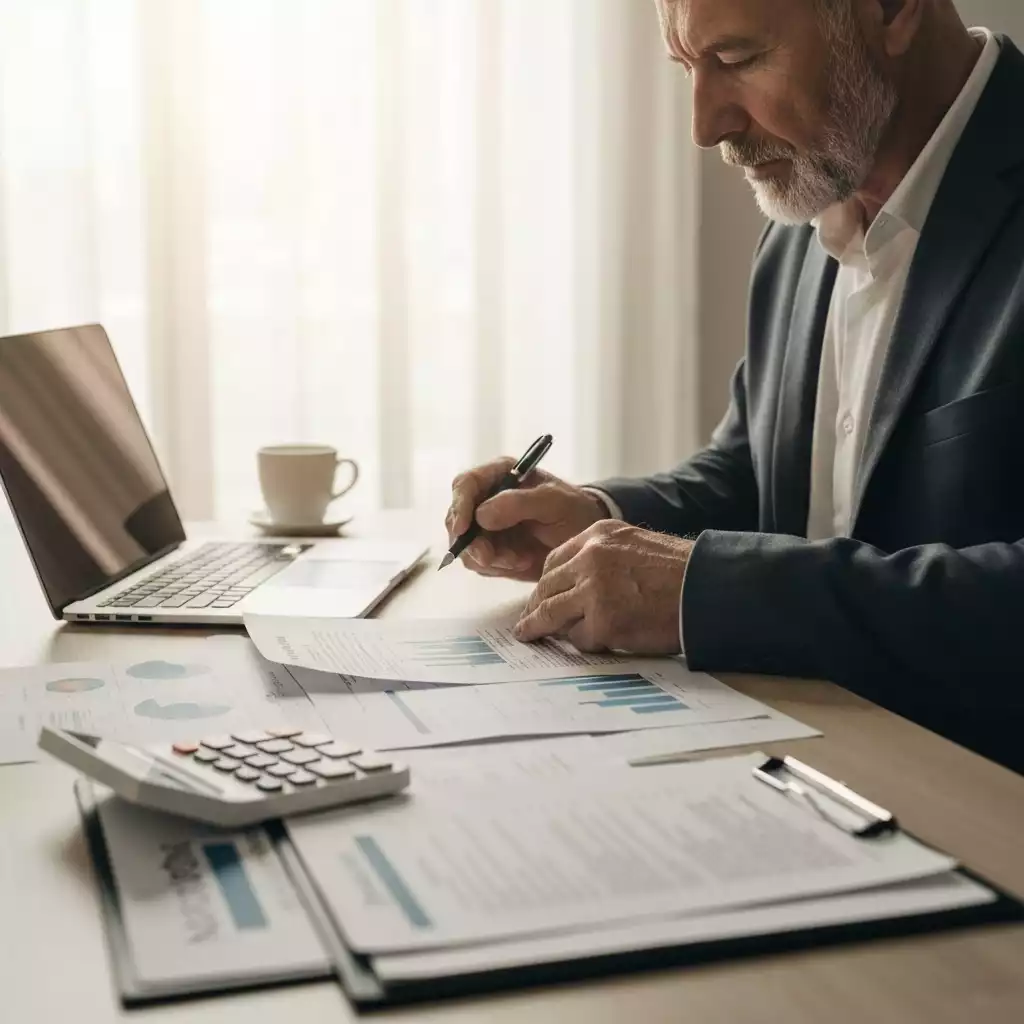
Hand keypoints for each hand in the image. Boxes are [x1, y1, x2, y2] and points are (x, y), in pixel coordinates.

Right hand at [446, 458, 606, 580]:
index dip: (459, 506)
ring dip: (489, 558)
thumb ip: (520, 503)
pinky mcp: (491, 550)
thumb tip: (481, 515)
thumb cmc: (574, 512)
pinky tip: (522, 561)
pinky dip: (497, 567)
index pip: (465, 484)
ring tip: (521, 559)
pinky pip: (479, 563)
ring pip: (465, 545)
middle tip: (493, 558)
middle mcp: (487, 498)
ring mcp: (486, 526)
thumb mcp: (555, 502)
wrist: (585, 540)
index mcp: (499, 475)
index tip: (463, 529)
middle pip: (457, 519)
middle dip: (472, 542)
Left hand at [514, 521, 691, 653]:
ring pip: (551, 612)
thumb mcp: (636, 546)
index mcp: (598, 535)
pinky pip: (579, 638)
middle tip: (528, 623)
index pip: (555, 561)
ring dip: (540, 627)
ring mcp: (594, 589)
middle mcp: (591, 558)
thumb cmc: (681, 573)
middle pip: (547, 586)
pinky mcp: (603, 621)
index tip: (539, 597)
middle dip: (535, 607)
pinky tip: (595, 643)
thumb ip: (604, 558)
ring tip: (529, 635)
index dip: (546, 583)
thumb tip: (576, 586)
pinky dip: (584, 643)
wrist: (710, 589)